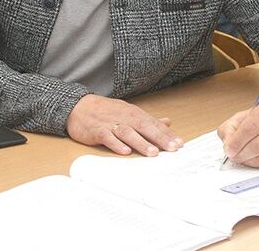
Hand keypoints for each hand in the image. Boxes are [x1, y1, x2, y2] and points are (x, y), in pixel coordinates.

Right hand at [66, 94, 183, 156]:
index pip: (153, 124)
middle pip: (144, 127)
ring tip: (153, 153)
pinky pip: (107, 137)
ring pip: (128, 133)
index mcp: (134, 113)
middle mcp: (124, 117)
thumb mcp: (129, 112)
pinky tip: (125, 152)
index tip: (180, 143)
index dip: (167, 134)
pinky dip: (116, 144)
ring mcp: (110, 123)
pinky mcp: (97, 130)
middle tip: (172, 148)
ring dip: (141, 143)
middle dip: (159, 138)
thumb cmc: (106, 111)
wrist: (78, 107)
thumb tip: (167, 122)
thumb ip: (148, 119)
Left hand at [217, 98, 258, 166]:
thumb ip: (231, 128)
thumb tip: (228, 144)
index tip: (229, 149)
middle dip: (242, 154)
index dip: (237, 141)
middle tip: (234, 157)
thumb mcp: (244, 116)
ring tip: (243, 159)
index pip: (251, 127)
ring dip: (250, 161)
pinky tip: (255, 160)